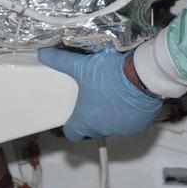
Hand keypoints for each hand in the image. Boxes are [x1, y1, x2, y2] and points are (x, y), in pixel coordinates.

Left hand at [37, 46, 160, 140]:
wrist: (142, 76)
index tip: (73, 116)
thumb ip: (60, 62)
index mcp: (85, 121)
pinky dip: (130, 111)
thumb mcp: (81, 66)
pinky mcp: (140, 125)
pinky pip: (132, 120)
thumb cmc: (110, 75)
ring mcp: (123, 129)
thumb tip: (43, 54)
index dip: (71, 125)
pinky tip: (131, 96)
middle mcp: (103, 129)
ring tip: (115, 91)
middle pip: (94, 126)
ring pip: (114, 123)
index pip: (72, 133)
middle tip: (96, 95)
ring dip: (113, 112)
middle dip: (94, 113)